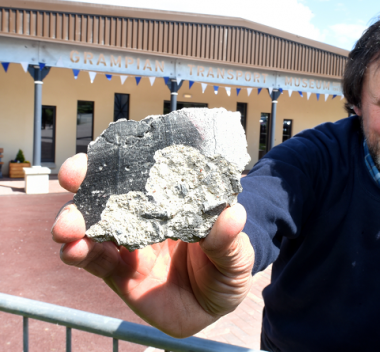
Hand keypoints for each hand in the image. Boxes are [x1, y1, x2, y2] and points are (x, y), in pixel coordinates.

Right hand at [52, 153, 254, 336]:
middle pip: (113, 193)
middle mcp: (148, 216)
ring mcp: (131, 243)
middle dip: (89, 181)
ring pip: (96, 225)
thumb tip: (233, 214)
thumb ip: (230, 240)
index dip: (130, 159)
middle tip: (74, 176)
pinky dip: (79, 254)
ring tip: (66, 227)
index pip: (149, 173)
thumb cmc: (228, 267)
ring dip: (76, 221)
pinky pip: (96, 261)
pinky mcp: (120, 273)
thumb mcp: (237, 255)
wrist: (216, 306)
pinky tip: (71, 250)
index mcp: (175, 202)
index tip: (113, 149)